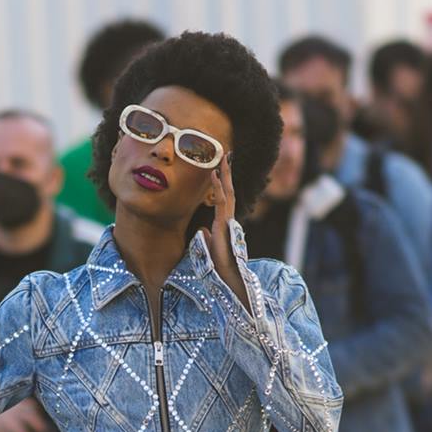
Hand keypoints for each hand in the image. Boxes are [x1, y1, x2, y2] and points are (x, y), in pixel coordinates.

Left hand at [203, 163, 249, 309]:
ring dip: (225, 174)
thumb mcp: (209, 246)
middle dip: (228, 173)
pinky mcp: (224, 223)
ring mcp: (228, 220)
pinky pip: (221, 200)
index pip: (225, 198)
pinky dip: (218, 186)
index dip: (223, 183)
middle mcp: (229, 219)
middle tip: (228, 155)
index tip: (220, 168)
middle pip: (229, 190)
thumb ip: (207, 236)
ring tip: (224, 157)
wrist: (226, 276)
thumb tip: (202, 229)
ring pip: (228, 191)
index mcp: (224, 223)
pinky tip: (214, 173)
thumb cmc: (218, 265)